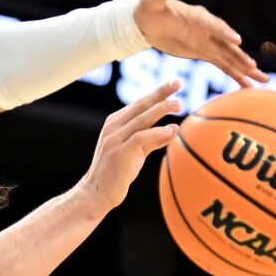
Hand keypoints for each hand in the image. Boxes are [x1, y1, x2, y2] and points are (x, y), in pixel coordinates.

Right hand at [79, 80, 181, 211]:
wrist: (96, 193)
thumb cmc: (117, 173)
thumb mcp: (137, 153)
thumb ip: (153, 140)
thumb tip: (174, 129)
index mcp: (116, 123)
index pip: (140, 103)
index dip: (157, 92)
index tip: (175, 83)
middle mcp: (113, 127)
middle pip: (140, 105)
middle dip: (160, 93)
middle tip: (177, 82)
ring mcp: (114, 139)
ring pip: (140, 119)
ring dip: (160, 109)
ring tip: (179, 104)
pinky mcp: (118, 153)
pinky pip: (139, 138)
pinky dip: (155, 133)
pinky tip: (170, 130)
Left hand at [133, 0, 267, 88]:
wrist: (147, 19)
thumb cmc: (150, 7)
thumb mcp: (152, 1)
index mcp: (198, 17)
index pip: (214, 25)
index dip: (224, 32)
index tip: (236, 41)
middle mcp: (207, 30)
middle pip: (228, 45)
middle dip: (241, 56)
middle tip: (254, 67)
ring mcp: (207, 42)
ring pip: (230, 57)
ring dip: (245, 69)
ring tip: (262, 79)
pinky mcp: (203, 52)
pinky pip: (223, 65)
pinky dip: (235, 75)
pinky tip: (247, 86)